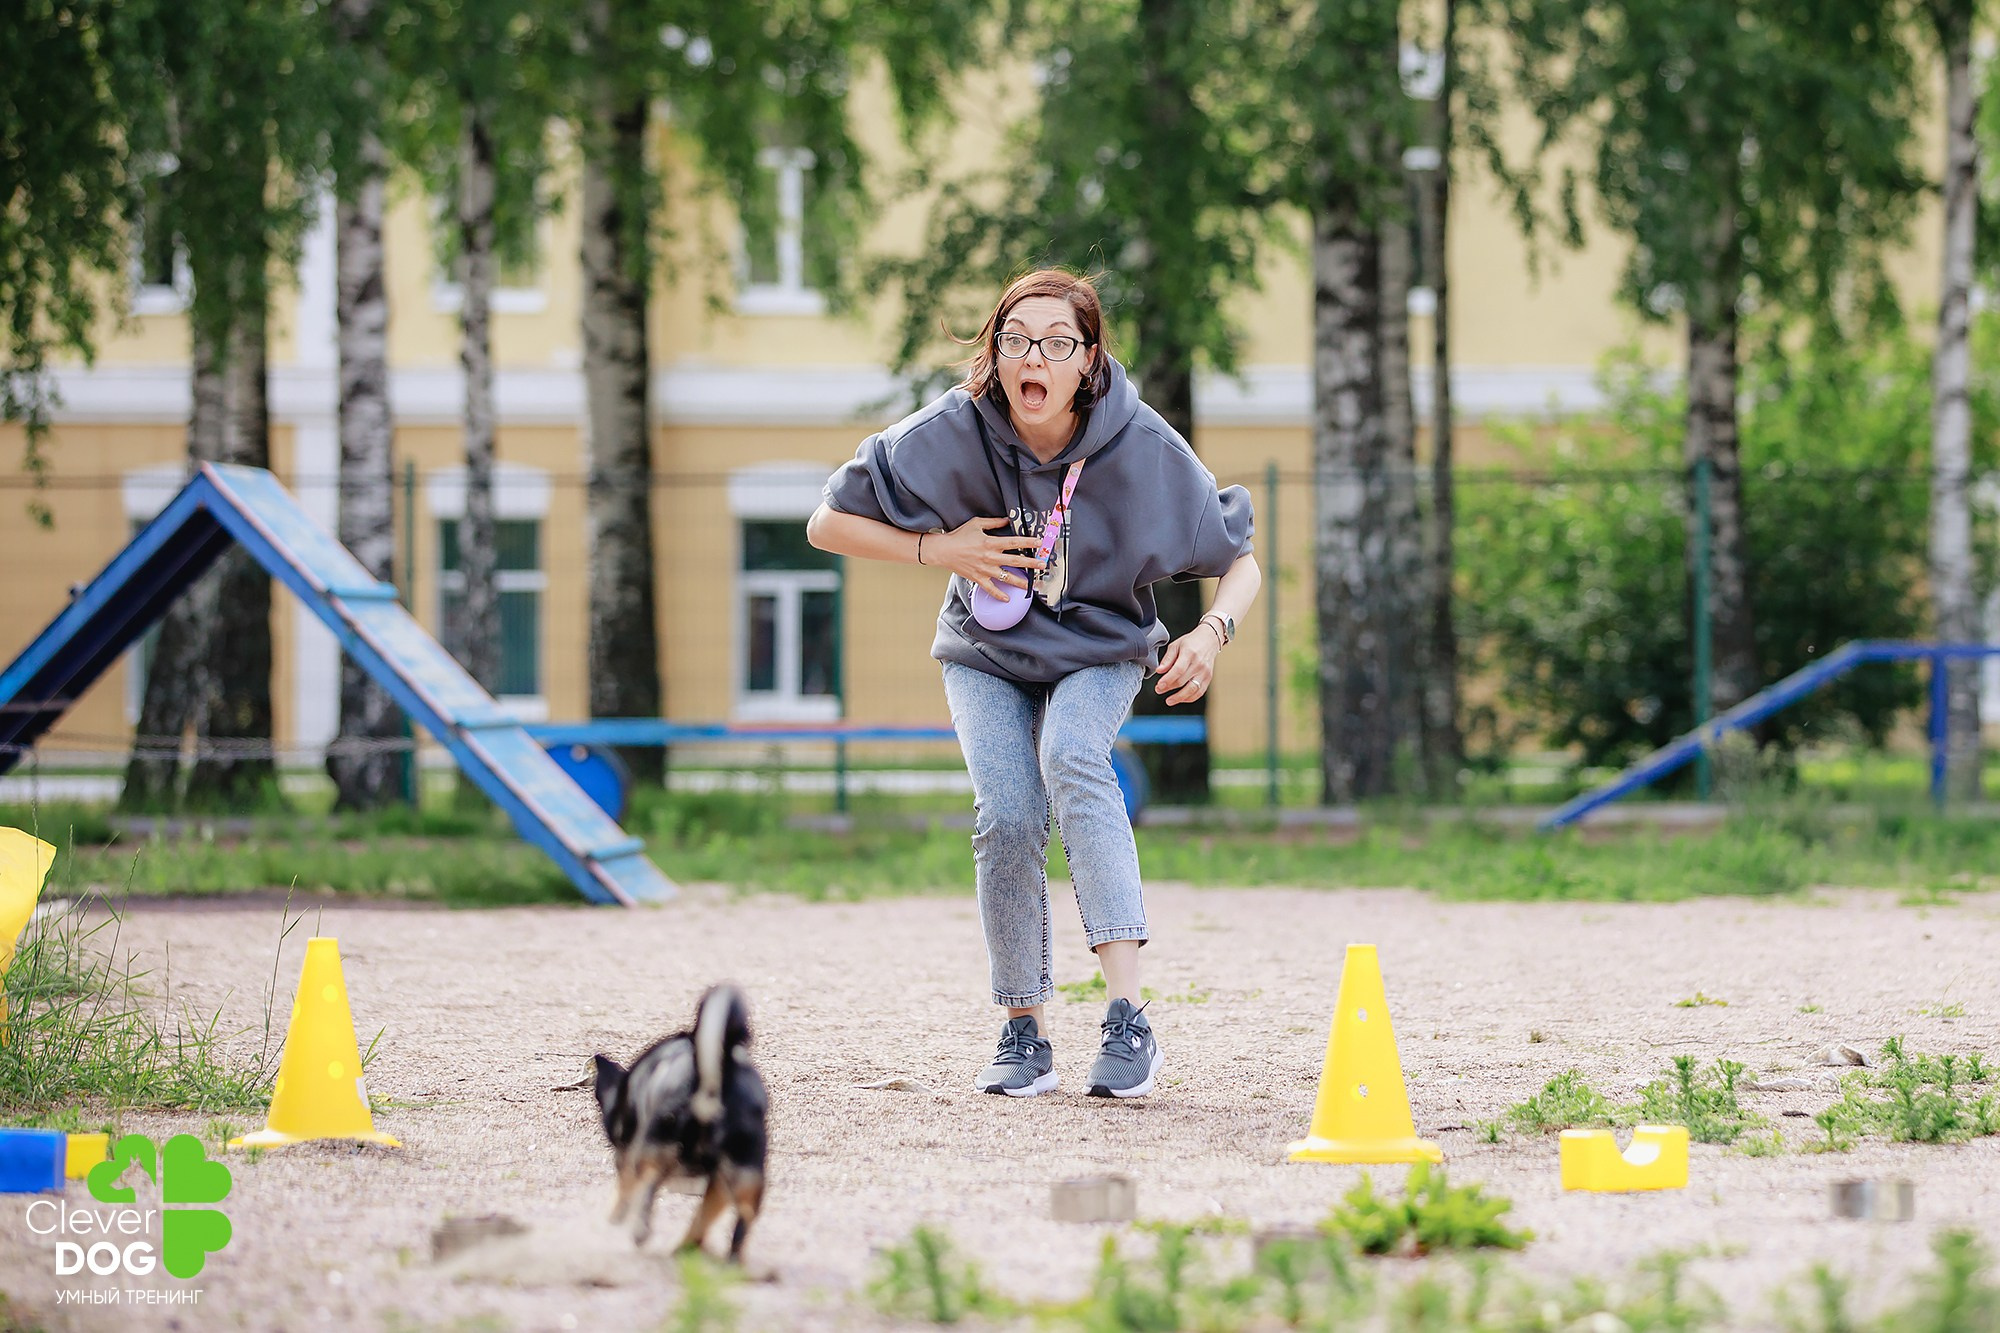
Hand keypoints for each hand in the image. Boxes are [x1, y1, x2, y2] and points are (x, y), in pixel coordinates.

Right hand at [928, 516, 1045, 602]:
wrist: (943, 550)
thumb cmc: (959, 535)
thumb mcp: (977, 524)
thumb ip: (993, 523)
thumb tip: (1007, 520)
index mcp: (990, 543)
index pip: (1013, 542)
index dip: (1027, 542)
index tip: (1039, 543)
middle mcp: (990, 557)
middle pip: (1015, 561)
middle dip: (1030, 563)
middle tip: (1042, 565)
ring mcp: (984, 569)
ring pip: (1006, 577)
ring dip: (1019, 582)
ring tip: (1031, 586)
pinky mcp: (978, 578)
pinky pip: (990, 589)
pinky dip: (999, 594)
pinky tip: (1008, 599)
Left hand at [1153, 624, 1220, 704]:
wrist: (1209, 640)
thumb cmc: (1191, 642)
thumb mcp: (1175, 645)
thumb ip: (1167, 659)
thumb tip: (1159, 671)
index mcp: (1189, 653)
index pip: (1178, 670)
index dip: (1167, 680)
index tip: (1159, 685)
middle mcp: (1199, 664)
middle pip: (1183, 681)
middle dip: (1169, 688)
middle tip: (1158, 690)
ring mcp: (1205, 672)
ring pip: (1192, 689)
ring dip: (1179, 697)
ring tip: (1169, 700)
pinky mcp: (1208, 678)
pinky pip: (1199, 692)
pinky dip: (1189, 698)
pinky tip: (1180, 698)